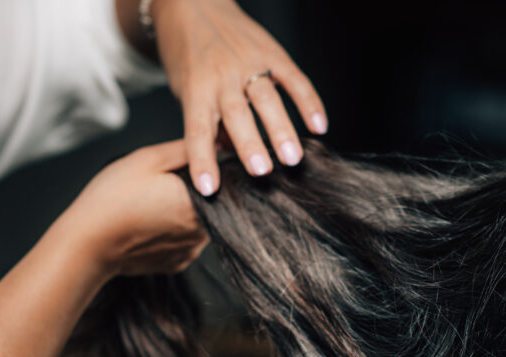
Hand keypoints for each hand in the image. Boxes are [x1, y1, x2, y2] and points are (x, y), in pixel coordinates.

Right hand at [56, 139, 207, 278]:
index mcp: (200, 201)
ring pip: (198, 222)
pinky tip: (150, 224)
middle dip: (191, 191)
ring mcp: (192, 249)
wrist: (88, 244)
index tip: (179, 170)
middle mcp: (203, 230)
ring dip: (182, 212)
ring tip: (151, 205)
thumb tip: (213, 145)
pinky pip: (184, 241)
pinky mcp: (179, 262)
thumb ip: (185, 150)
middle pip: (210, 202)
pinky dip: (172, 232)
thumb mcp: (148, 159)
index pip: (221, 181)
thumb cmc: (113, 198)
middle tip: (158, 187)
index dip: (202, 171)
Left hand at [148, 0, 327, 194]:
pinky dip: (308, 102)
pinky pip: (294, 79)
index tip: (209, 189)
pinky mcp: (272, 52)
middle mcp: (222, 75)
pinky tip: (320, 126)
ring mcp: (249, 62)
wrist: (191, 3)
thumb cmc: (186, 55)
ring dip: (281, 130)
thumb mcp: (186, 89)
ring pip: (267, 98)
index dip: (203, 160)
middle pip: (237, 114)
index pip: (197, 129)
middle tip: (262, 172)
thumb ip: (207, 121)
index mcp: (195, 88)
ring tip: (294, 158)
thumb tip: (228, 156)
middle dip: (250, 144)